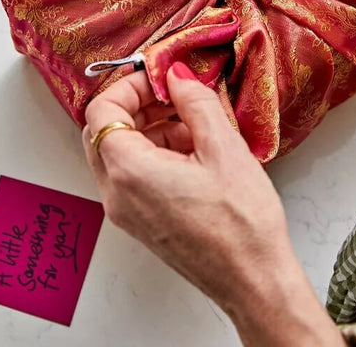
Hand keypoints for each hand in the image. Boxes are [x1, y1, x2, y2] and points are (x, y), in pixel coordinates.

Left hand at [83, 65, 344, 346]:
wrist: (254, 281)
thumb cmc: (242, 223)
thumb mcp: (223, 146)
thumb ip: (194, 100)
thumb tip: (176, 74)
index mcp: (129, 171)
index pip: (101, 110)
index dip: (128, 85)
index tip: (158, 76)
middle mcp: (116, 194)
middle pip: (103, 131)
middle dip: (137, 105)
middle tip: (174, 94)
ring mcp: (126, 212)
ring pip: (119, 152)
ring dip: (149, 128)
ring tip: (194, 124)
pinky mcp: (141, 221)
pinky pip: (133, 175)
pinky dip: (155, 152)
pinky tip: (194, 150)